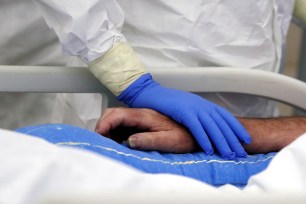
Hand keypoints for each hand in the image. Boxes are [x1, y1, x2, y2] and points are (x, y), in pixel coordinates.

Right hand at [95, 108, 198, 152]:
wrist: (195, 133)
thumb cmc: (184, 136)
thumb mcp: (169, 141)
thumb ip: (150, 140)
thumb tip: (129, 141)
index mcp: (145, 116)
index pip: (118, 114)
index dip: (105, 123)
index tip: (99, 136)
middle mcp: (141, 114)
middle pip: (114, 113)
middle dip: (103, 125)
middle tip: (101, 141)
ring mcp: (140, 119)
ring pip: (116, 118)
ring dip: (108, 129)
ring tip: (108, 144)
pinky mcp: (141, 124)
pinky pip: (123, 125)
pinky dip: (115, 133)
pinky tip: (118, 143)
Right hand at [118, 74, 251, 158]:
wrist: (150, 92)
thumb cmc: (166, 102)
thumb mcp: (186, 107)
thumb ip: (197, 115)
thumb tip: (206, 127)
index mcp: (203, 104)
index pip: (225, 117)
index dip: (236, 128)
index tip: (245, 139)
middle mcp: (201, 105)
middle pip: (221, 124)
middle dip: (233, 139)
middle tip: (241, 153)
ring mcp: (193, 107)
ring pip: (212, 126)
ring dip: (222, 142)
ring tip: (229, 155)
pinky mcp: (182, 111)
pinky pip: (196, 127)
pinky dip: (204, 138)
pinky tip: (209, 150)